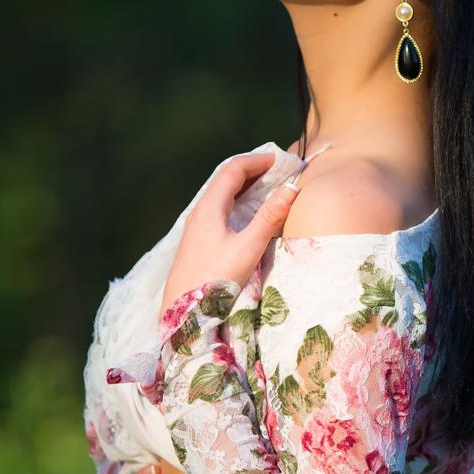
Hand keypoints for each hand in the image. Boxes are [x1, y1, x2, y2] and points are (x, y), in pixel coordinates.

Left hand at [161, 150, 300, 313]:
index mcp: (209, 207)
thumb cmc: (215, 280)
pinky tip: (247, 214)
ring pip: (221, 194)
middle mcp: (199, 211)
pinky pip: (218, 209)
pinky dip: (237, 202)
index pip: (233, 169)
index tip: (281, 160)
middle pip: (226, 178)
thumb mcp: (248, 248)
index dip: (258, 160)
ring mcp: (196, 226)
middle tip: (278, 170)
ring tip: (268, 187)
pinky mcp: (197, 240)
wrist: (182, 312)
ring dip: (245, 186)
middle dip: (253, 170)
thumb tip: (291, 189)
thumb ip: (270, 217)